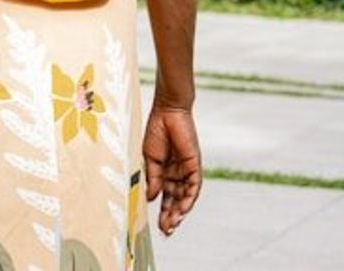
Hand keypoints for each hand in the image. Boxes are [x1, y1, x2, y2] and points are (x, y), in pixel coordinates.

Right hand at [142, 105, 201, 236]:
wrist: (167, 112)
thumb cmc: (156, 131)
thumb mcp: (149, 159)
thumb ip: (153, 178)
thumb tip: (152, 198)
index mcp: (163, 173)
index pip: (163, 197)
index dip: (161, 211)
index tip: (157, 227)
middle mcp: (176, 174)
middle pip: (175, 200)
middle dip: (170, 216)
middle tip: (166, 232)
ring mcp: (186, 170)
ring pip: (185, 197)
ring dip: (180, 211)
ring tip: (172, 225)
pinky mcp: (194, 165)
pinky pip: (194, 186)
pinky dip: (188, 198)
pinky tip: (182, 209)